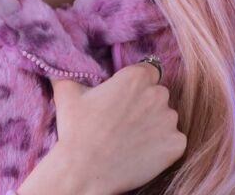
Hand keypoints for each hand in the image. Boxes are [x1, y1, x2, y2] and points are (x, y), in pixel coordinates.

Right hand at [48, 61, 186, 194]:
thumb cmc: (77, 130)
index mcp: (136, 77)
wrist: (85, 171)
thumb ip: (69, 71)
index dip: (137, 83)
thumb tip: (59, 63)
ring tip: (131, 138)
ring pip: (167, 117)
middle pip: (158, 93)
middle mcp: (157, 94)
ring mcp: (169, 120)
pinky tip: (143, 152)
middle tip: (125, 120)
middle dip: (146, 103)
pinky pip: (175, 140)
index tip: (126, 96)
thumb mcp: (67, 92)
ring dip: (155, 124)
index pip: (149, 71)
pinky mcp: (176, 145)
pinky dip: (163, 146)